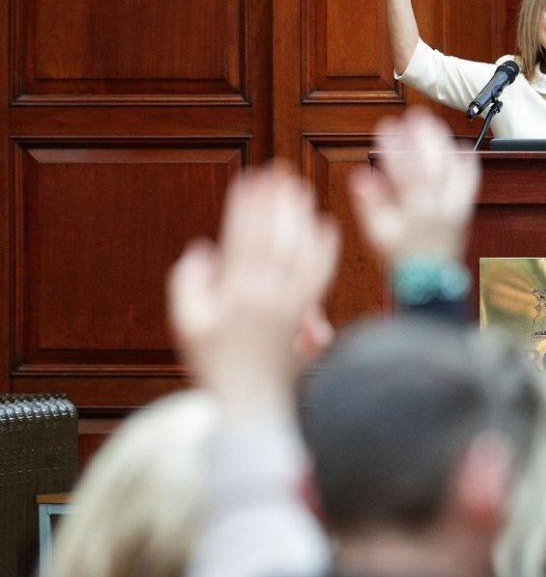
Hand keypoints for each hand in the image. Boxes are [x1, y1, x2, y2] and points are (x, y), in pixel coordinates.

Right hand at [167, 163, 339, 414]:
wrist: (251, 404)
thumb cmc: (215, 365)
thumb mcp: (187, 326)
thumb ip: (189, 284)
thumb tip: (204, 248)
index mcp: (233, 296)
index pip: (242, 239)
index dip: (246, 205)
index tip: (250, 177)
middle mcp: (265, 297)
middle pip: (274, 238)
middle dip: (276, 202)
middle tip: (280, 171)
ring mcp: (290, 306)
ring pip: (299, 252)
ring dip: (300, 217)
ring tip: (301, 189)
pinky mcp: (307, 316)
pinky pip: (320, 276)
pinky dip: (325, 250)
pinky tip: (327, 226)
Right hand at [348, 107, 479, 263]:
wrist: (429, 281)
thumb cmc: (399, 255)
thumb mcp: (377, 234)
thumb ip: (369, 204)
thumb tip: (360, 175)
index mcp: (414, 213)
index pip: (405, 175)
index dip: (395, 149)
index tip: (386, 127)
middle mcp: (437, 209)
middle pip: (434, 168)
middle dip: (424, 139)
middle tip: (414, 116)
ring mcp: (455, 209)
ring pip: (454, 171)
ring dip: (444, 145)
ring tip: (432, 124)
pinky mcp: (465, 210)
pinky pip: (470, 182)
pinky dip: (467, 162)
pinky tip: (460, 146)